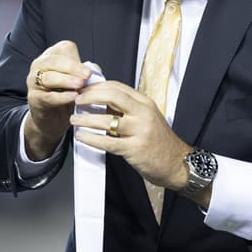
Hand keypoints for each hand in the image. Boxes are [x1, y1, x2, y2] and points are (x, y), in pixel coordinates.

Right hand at [25, 41, 91, 159]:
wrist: (53, 119)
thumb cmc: (67, 95)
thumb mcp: (78, 82)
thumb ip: (85, 74)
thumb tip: (94, 69)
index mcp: (52, 56)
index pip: (63, 49)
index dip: (76, 59)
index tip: (88, 71)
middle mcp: (40, 65)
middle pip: (54, 61)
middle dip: (72, 67)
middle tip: (87, 75)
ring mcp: (33, 81)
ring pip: (49, 77)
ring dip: (66, 80)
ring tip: (80, 85)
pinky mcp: (33, 98)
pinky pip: (47, 96)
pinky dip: (61, 97)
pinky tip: (73, 97)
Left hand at [70, 80, 190, 189]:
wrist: (177, 164)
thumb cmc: (159, 142)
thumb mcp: (146, 118)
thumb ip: (127, 109)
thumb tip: (100, 101)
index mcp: (145, 103)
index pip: (117, 86)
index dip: (97, 86)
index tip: (83, 89)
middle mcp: (143, 113)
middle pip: (111, 96)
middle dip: (89, 96)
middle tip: (75, 100)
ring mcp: (139, 131)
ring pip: (106, 120)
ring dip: (85, 119)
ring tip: (74, 120)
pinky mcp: (134, 149)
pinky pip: (107, 142)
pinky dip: (91, 138)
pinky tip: (81, 137)